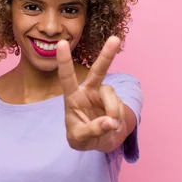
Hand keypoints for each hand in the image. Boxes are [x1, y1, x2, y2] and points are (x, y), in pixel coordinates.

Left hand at [56, 36, 125, 151]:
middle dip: (107, 55)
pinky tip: (112, 126)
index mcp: (73, 97)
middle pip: (98, 71)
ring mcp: (104, 95)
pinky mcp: (116, 101)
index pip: (67, 77)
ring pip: (111, 97)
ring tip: (109, 126)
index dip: (64, 61)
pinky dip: (117, 120)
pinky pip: (120, 108)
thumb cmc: (81, 137)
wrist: (99, 142)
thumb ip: (91, 131)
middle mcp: (89, 91)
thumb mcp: (79, 140)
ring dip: (112, 112)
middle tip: (115, 39)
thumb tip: (110, 122)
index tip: (61, 43)